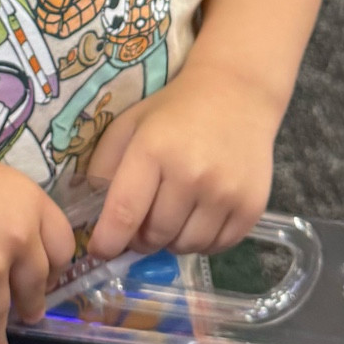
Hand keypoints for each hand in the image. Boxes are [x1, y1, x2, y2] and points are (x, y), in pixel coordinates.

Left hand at [84, 62, 277, 261]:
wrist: (237, 93)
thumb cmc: (175, 110)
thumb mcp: (130, 125)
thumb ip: (104, 167)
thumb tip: (91, 215)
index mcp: (154, 151)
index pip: (124, 214)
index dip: (108, 242)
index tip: (101, 250)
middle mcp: (191, 175)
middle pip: (155, 236)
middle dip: (141, 239)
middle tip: (142, 225)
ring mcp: (226, 192)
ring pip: (186, 247)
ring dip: (173, 241)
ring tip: (173, 217)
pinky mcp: (252, 206)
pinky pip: (218, 247)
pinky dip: (203, 241)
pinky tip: (200, 217)